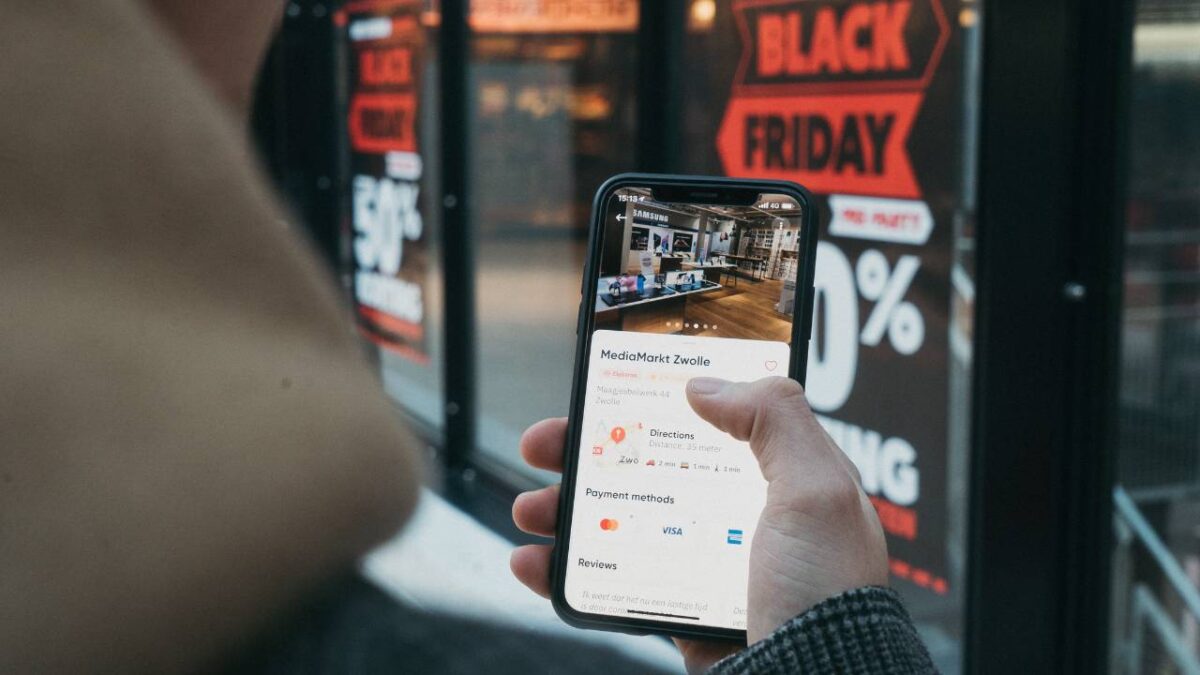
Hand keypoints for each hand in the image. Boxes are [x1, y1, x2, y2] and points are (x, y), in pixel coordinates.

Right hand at [510, 377, 887, 671]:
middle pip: (651, 464)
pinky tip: (536, 562)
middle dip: (591, 450)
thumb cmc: (826, 594)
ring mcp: (705, 562)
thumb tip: (706, 384)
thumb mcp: (816, 491)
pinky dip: (567, 571)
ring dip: (566, 508)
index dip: (659, 397)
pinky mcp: (679, 607)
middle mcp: (741, 514)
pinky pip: (612, 580)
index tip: (609, 385)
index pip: (714, 417)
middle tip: (544, 443)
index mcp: (780, 477)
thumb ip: (774, 419)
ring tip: (530, 507)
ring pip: (622, 519)